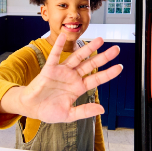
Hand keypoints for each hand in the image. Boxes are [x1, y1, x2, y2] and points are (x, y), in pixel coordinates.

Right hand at [1, 35, 122, 122]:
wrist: (31, 108)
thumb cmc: (49, 110)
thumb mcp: (69, 114)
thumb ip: (85, 111)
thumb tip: (102, 109)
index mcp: (78, 88)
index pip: (97, 79)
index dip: (108, 73)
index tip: (120, 67)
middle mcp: (72, 77)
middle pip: (91, 64)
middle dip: (103, 57)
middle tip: (116, 49)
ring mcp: (62, 71)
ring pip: (77, 57)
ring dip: (88, 48)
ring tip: (100, 40)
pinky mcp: (49, 69)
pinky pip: (54, 56)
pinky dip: (58, 45)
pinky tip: (64, 36)